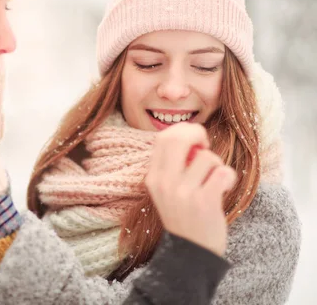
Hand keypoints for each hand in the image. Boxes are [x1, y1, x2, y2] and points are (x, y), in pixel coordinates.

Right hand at [145, 123, 235, 255]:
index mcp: (153, 177)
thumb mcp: (166, 190)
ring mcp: (183, 192)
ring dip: (217, 164)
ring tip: (214, 179)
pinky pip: (222, 172)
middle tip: (206, 146)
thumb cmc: (184, 215)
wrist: (191, 252)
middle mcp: (164, 183)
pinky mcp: (203, 201)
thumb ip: (172, 165)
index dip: (182, 131)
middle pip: (178, 138)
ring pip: (206, 157)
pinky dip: (229, 177)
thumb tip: (191, 136)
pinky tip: (224, 188)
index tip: (195, 140)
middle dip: (198, 134)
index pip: (162, 138)